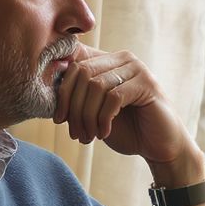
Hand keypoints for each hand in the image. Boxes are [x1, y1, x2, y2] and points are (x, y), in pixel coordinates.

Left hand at [52, 44, 203, 184]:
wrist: (158, 147)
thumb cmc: (126, 129)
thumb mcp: (94, 112)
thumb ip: (77, 98)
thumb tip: (46, 90)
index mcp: (108, 60)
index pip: (74, 61)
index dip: (61, 89)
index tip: (58, 118)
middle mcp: (122, 58)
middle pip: (82, 72)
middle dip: (73, 107)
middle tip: (75, 132)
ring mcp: (136, 69)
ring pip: (95, 86)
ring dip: (87, 116)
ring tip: (88, 136)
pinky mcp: (147, 85)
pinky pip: (113, 97)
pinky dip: (103, 119)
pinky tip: (104, 133)